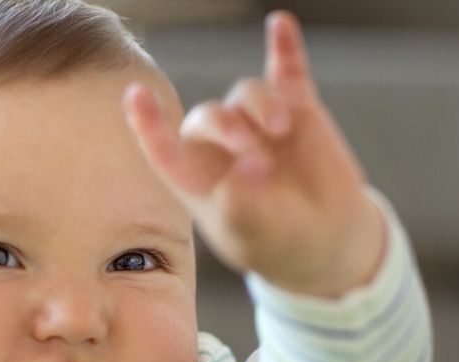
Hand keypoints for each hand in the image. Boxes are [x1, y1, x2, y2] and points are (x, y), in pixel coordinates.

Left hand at [123, 10, 385, 297]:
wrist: (324, 235)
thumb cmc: (274, 238)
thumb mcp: (254, 233)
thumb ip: (241, 206)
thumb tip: (243, 169)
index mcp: (195, 178)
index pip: (163, 149)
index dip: (148, 124)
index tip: (135, 95)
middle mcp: (220, 145)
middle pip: (208, 116)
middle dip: (227, 129)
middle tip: (255, 160)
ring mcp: (257, 122)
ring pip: (247, 94)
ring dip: (260, 107)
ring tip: (280, 133)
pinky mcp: (296, 107)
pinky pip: (286, 70)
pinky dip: (285, 48)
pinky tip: (281, 25)